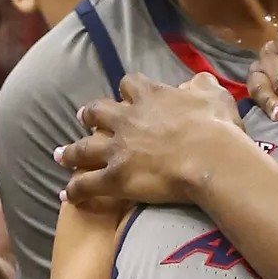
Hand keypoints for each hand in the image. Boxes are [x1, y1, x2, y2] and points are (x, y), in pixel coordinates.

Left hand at [60, 72, 250, 209]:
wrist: (210, 158)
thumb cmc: (217, 128)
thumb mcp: (215, 96)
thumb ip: (202, 86)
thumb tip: (195, 83)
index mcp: (151, 97)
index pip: (130, 84)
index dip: (127, 90)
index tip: (126, 94)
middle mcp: (127, 119)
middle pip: (97, 111)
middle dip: (89, 114)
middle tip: (83, 117)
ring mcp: (118, 148)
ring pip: (83, 148)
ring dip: (70, 152)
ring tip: (60, 154)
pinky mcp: (115, 177)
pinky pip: (87, 184)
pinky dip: (75, 190)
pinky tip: (66, 195)